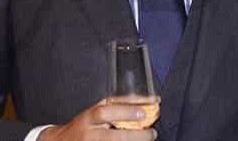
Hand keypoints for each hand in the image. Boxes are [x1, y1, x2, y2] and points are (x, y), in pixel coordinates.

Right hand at [39, 101, 156, 140]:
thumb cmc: (83, 125)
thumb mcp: (95, 111)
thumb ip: (116, 107)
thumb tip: (146, 101)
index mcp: (89, 118)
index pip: (106, 112)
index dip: (125, 111)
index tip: (143, 112)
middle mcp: (89, 135)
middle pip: (114, 137)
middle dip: (136, 136)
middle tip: (152, 133)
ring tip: (148, 139)